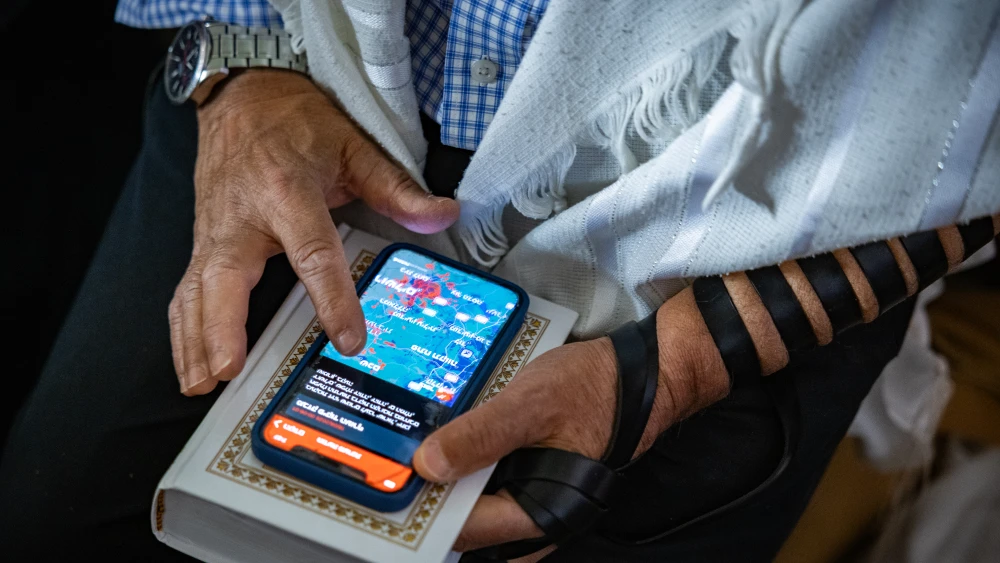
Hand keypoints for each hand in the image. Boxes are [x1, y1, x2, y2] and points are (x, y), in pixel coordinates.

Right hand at [170, 70, 458, 394]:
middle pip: (225, 279)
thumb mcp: (353, 145)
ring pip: (194, 292)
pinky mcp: (201, 242)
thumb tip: (442, 215)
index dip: (332, 298)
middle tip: (227, 369)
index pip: (312, 253)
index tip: (349, 339)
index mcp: (286, 191)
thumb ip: (395, 188)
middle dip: (222, 327)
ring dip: (194, 341)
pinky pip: (185, 290)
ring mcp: (214, 231)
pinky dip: (183, 329)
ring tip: (202, 384)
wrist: (242, 95)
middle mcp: (242, 216)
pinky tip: (190, 362)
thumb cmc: (295, 120)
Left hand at [412, 292, 730, 555]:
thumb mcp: (530, 404)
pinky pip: (490, 484)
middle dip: (433, 495)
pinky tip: (451, 443)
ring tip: (416, 452)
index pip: (465, 527)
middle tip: (396, 464)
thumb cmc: (595, 389)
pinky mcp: (534, 478)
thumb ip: (480, 437)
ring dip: (448, 481)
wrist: (638, 374)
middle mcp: (538, 516)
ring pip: (476, 503)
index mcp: (541, 511)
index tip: (391, 485)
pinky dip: (467, 468)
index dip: (426, 507)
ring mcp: (536, 499)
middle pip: (467, 522)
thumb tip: (428, 465)